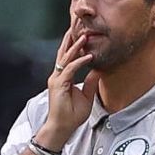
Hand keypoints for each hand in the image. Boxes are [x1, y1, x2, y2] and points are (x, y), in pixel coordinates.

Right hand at [39, 26, 99, 148]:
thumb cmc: (72, 115)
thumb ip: (90, 83)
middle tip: (78, 27)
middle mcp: (58, 76)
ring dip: (75, 47)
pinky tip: (89, 56)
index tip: (82, 36)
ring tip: (84, 36)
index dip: (74, 47)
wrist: (62, 128)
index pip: (67, 58)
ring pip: (66, 59)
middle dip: (71, 40)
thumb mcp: (86, 96)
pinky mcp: (59, 85)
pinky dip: (79, 62)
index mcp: (63, 78)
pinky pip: (70, 69)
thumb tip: (97, 71)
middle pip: (64, 54)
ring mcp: (57, 80)